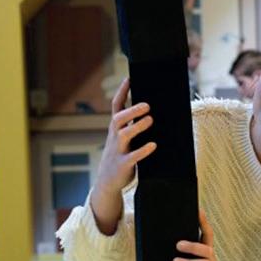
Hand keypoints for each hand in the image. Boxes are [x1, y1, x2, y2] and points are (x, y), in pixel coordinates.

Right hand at [90, 78, 156, 233]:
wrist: (108, 182)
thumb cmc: (120, 155)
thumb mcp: (123, 139)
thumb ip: (133, 125)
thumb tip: (149, 109)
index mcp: (116, 128)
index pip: (116, 106)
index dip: (122, 92)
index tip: (129, 78)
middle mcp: (115, 137)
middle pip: (119, 118)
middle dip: (132, 110)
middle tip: (147, 105)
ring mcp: (118, 151)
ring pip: (124, 135)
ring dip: (137, 127)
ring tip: (150, 120)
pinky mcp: (123, 165)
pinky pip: (133, 157)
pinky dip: (143, 150)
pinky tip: (153, 145)